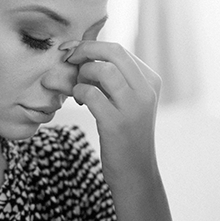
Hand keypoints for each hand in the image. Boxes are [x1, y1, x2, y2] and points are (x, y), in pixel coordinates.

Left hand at [64, 41, 162, 179]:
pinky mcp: (116, 123)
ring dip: (82, 74)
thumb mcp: (128, 103)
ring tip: (78, 89)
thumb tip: (83, 55)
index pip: (119, 50)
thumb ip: (113, 80)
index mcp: (150, 81)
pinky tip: (80, 103)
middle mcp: (146, 90)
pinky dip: (78, 93)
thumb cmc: (125, 136)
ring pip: (102, 69)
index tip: (73, 53)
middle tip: (69, 60)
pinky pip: (90, 93)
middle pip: (113, 52)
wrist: (135, 173)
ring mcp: (133, 107)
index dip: (92, 47)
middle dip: (85, 50)